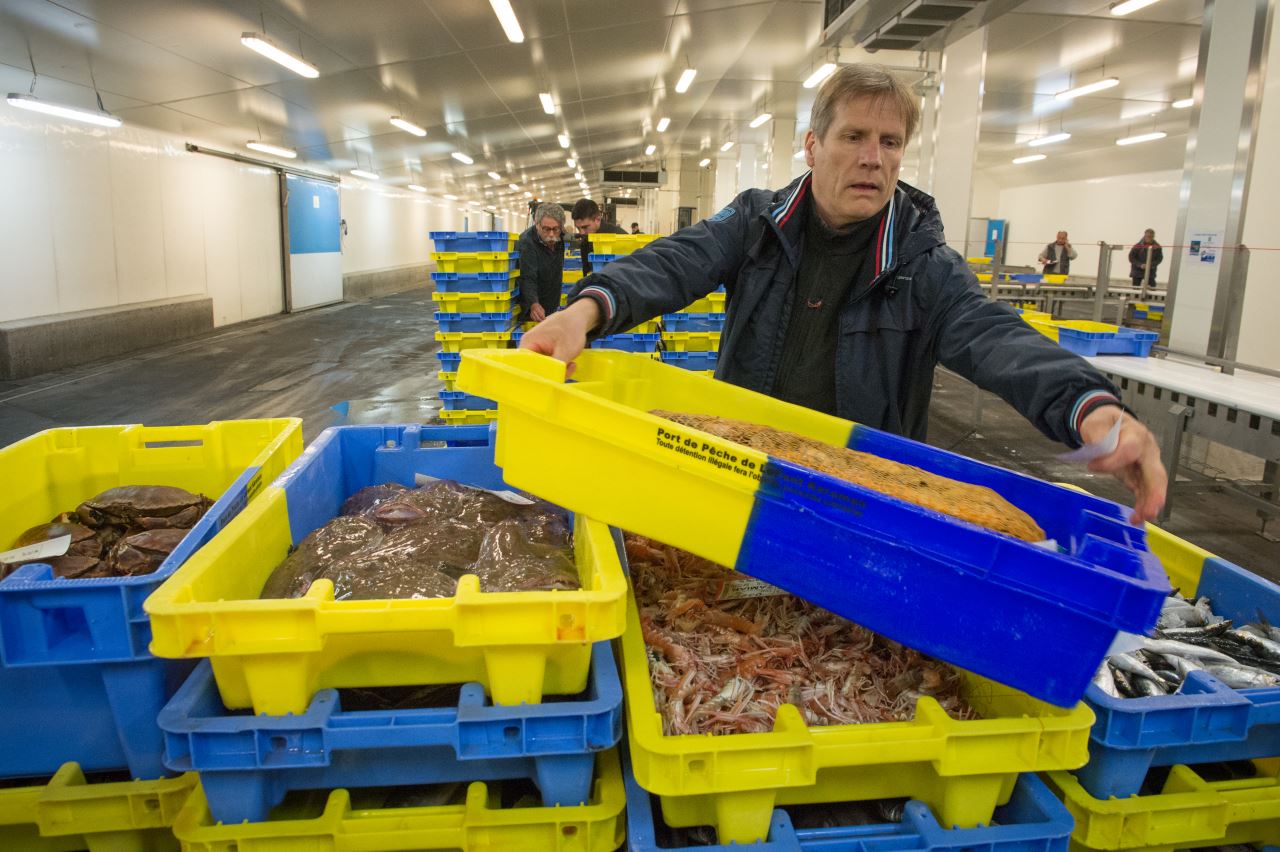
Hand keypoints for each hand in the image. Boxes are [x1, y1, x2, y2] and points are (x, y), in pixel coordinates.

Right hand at [520, 299, 600, 378]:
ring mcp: (534, 349)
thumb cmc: (571, 329)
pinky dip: (558, 366)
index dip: (534, 376)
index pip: (522, 365)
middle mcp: (528, 346)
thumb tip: (549, 382)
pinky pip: (546, 365)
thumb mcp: (565, 350)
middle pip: (532, 368)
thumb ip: (555, 367)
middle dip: (550, 374)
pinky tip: (569, 363)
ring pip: (541, 368)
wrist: (577, 318)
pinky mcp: (542, 352)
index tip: (549, 382)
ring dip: (556, 370)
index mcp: (528, 343)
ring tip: (570, 364)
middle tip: (567, 371)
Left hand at [1079, 406, 1166, 523]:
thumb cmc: (1104, 423)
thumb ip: (1097, 433)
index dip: (1112, 460)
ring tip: (1141, 519)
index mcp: (1136, 434)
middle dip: (1154, 492)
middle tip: (1149, 510)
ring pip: (1154, 486)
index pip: (1130, 450)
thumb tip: (1099, 446)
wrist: (1110, 425)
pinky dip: (1143, 505)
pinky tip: (1137, 518)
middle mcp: (1148, 451)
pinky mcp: (1142, 476)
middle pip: (1156, 472)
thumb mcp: (1096, 422)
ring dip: (1149, 504)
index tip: (1092, 466)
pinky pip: (1145, 491)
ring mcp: (1147, 465)